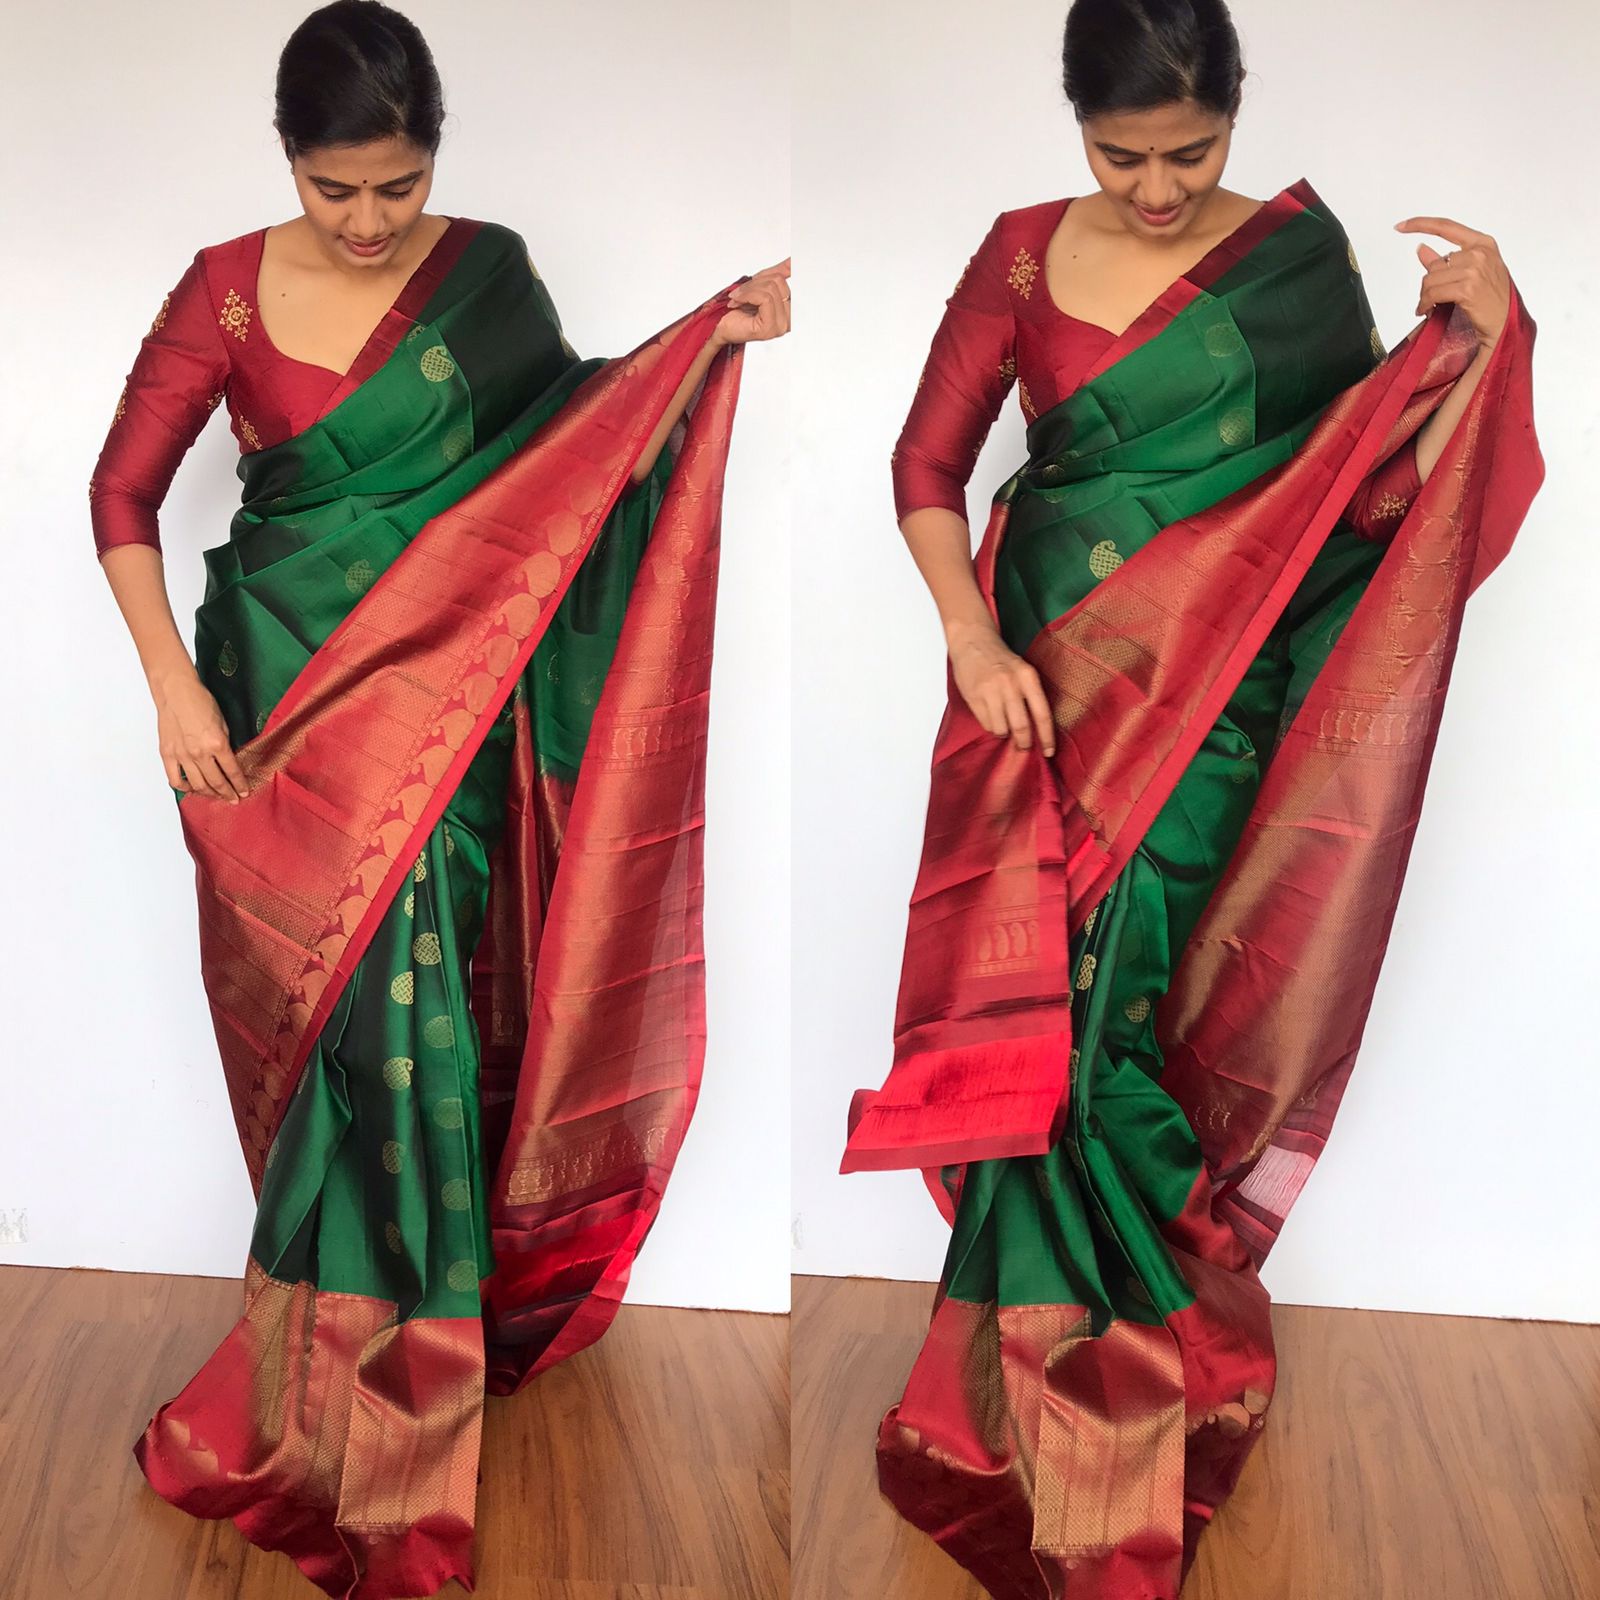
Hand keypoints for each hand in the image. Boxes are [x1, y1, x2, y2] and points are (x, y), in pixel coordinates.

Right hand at [153, 668, 250, 802]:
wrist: (176, 692)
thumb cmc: (201, 702)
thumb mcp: (223, 723)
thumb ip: (225, 744)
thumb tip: (228, 761)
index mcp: (217, 744)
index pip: (232, 771)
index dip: (240, 784)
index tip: (244, 792)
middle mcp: (199, 753)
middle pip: (216, 782)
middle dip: (227, 793)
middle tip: (233, 799)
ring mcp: (181, 756)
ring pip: (197, 785)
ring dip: (209, 793)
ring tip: (217, 796)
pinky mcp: (166, 754)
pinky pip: (175, 779)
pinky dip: (184, 788)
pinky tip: (192, 788)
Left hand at [713, 258, 790, 348]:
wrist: (720, 326)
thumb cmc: (736, 311)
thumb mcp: (758, 286)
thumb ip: (776, 274)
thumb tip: (791, 260)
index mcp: (787, 309)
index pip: (785, 278)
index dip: (769, 273)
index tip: (756, 278)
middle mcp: (788, 319)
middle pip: (779, 281)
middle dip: (755, 282)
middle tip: (741, 291)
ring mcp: (781, 325)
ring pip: (771, 289)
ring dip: (748, 289)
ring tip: (737, 298)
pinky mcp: (770, 328)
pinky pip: (765, 299)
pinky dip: (746, 296)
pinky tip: (737, 303)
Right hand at [948, 621, 1055, 757]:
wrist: (973, 642)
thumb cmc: (1001, 660)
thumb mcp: (1022, 670)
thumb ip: (1030, 695)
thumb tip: (1037, 730)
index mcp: (1028, 677)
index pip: (1042, 714)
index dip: (1047, 737)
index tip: (1049, 752)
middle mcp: (1010, 684)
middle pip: (1021, 726)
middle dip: (1023, 742)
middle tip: (1023, 746)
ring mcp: (990, 691)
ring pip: (1001, 728)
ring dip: (1004, 732)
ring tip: (1003, 723)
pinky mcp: (974, 697)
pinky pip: (986, 723)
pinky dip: (990, 725)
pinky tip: (990, 713)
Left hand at [1393, 215, 1510, 351]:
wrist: (1506, 322)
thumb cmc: (1492, 298)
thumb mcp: (1474, 272)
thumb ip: (1447, 260)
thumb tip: (1421, 248)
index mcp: (1483, 243)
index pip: (1446, 227)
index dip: (1421, 224)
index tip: (1401, 226)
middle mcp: (1479, 253)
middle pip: (1434, 264)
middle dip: (1428, 283)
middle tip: (1430, 298)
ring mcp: (1474, 270)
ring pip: (1430, 279)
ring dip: (1425, 296)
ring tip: (1430, 305)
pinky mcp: (1467, 289)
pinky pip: (1432, 294)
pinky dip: (1425, 304)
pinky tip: (1426, 311)